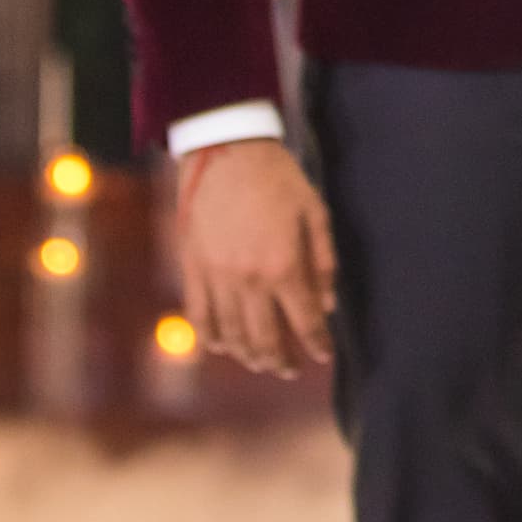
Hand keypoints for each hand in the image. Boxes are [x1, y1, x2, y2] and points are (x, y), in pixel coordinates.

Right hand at [177, 139, 336, 375]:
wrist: (226, 151)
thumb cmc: (278, 178)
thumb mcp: (315, 213)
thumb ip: (324, 263)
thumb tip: (329, 305)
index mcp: (284, 265)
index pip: (305, 322)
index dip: (317, 344)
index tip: (323, 355)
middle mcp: (249, 279)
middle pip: (265, 339)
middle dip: (281, 361)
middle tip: (291, 369)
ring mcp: (216, 276)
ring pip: (231, 335)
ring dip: (248, 355)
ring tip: (261, 362)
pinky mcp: (193, 268)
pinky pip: (199, 315)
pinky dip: (211, 338)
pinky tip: (223, 346)